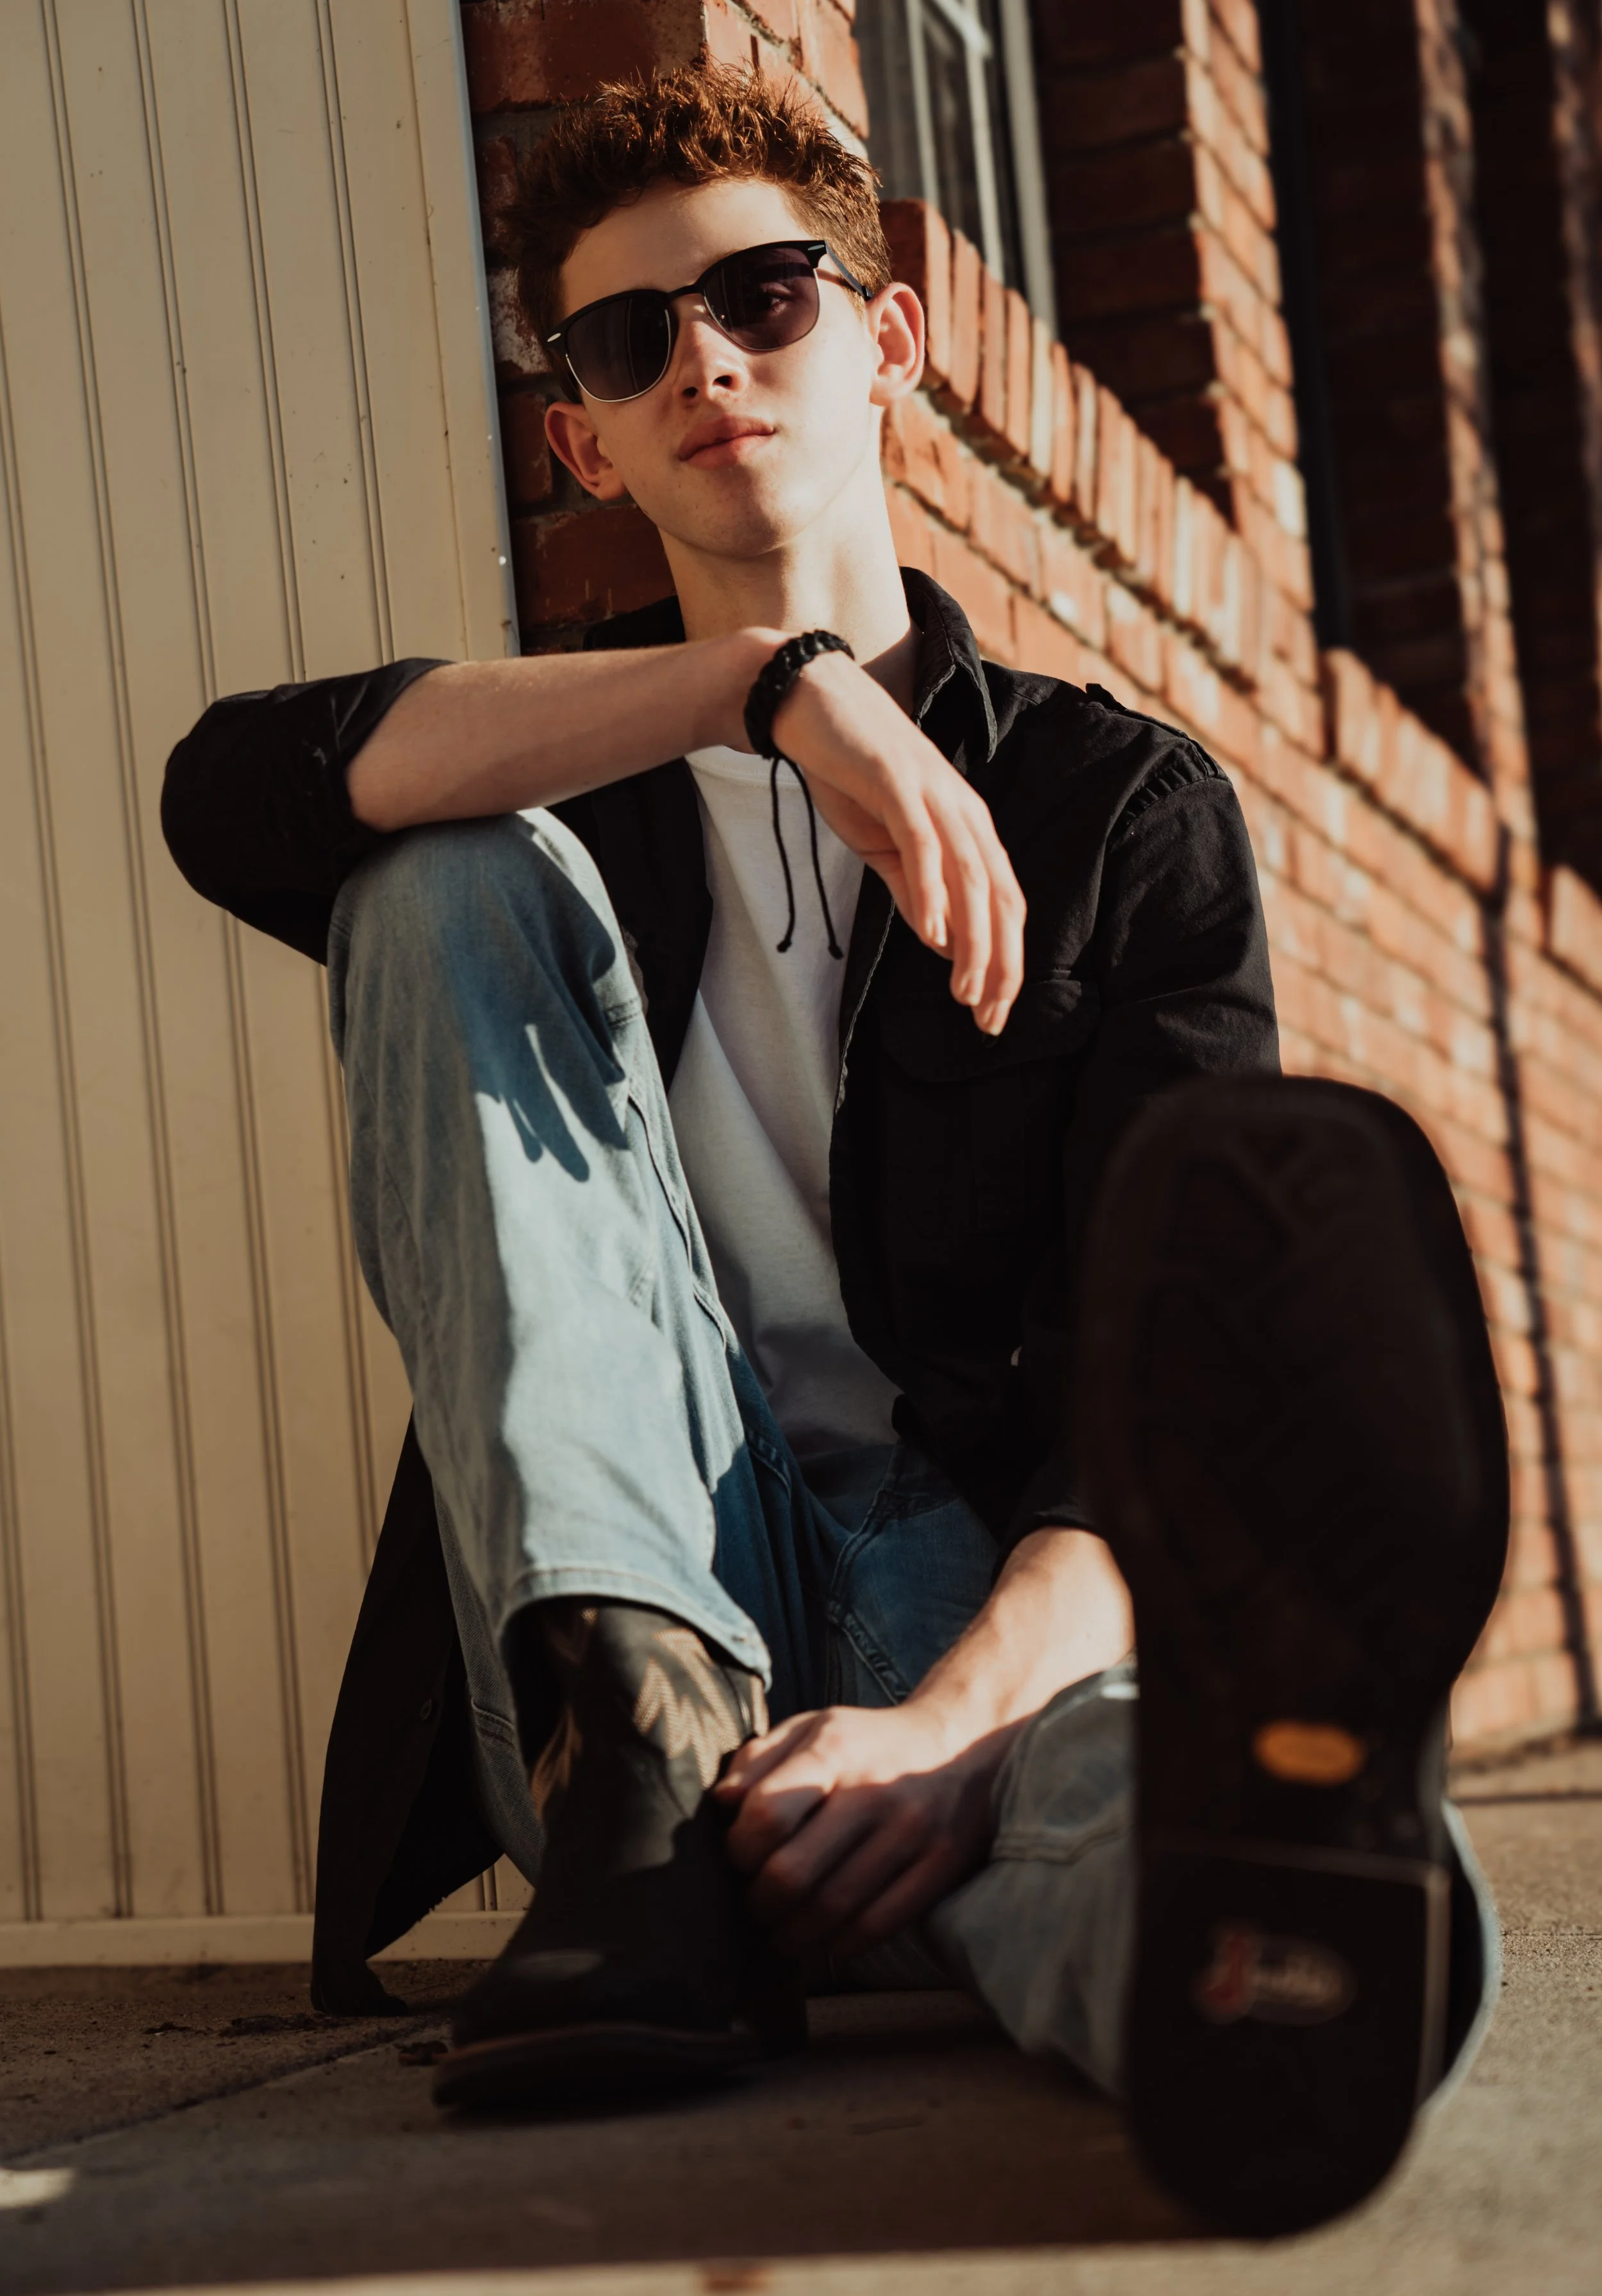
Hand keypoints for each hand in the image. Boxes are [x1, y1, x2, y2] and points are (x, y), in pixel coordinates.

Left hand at [712, 1701, 1016, 1956]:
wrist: (965, 1744)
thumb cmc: (871, 1742)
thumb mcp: (815, 1726)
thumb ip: (760, 1757)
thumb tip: (720, 1803)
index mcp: (834, 1748)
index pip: (767, 1815)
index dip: (739, 1850)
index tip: (741, 1859)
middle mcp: (873, 1790)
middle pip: (792, 1874)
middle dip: (760, 1903)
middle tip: (756, 1906)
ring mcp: (911, 1831)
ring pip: (832, 1910)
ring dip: (794, 1934)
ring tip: (783, 1932)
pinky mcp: (941, 1865)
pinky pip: (878, 1925)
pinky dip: (842, 1943)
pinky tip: (828, 1937)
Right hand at [766, 646, 1025, 1036]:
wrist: (809, 705)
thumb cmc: (851, 773)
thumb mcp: (885, 845)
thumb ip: (914, 889)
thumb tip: (942, 941)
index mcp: (968, 828)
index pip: (1002, 905)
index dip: (1003, 963)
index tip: (991, 1013)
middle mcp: (964, 812)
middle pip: (999, 898)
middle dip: (999, 965)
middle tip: (986, 1017)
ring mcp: (934, 794)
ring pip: (971, 877)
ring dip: (973, 940)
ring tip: (964, 992)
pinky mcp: (898, 781)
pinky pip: (923, 844)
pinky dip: (931, 890)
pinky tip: (930, 934)